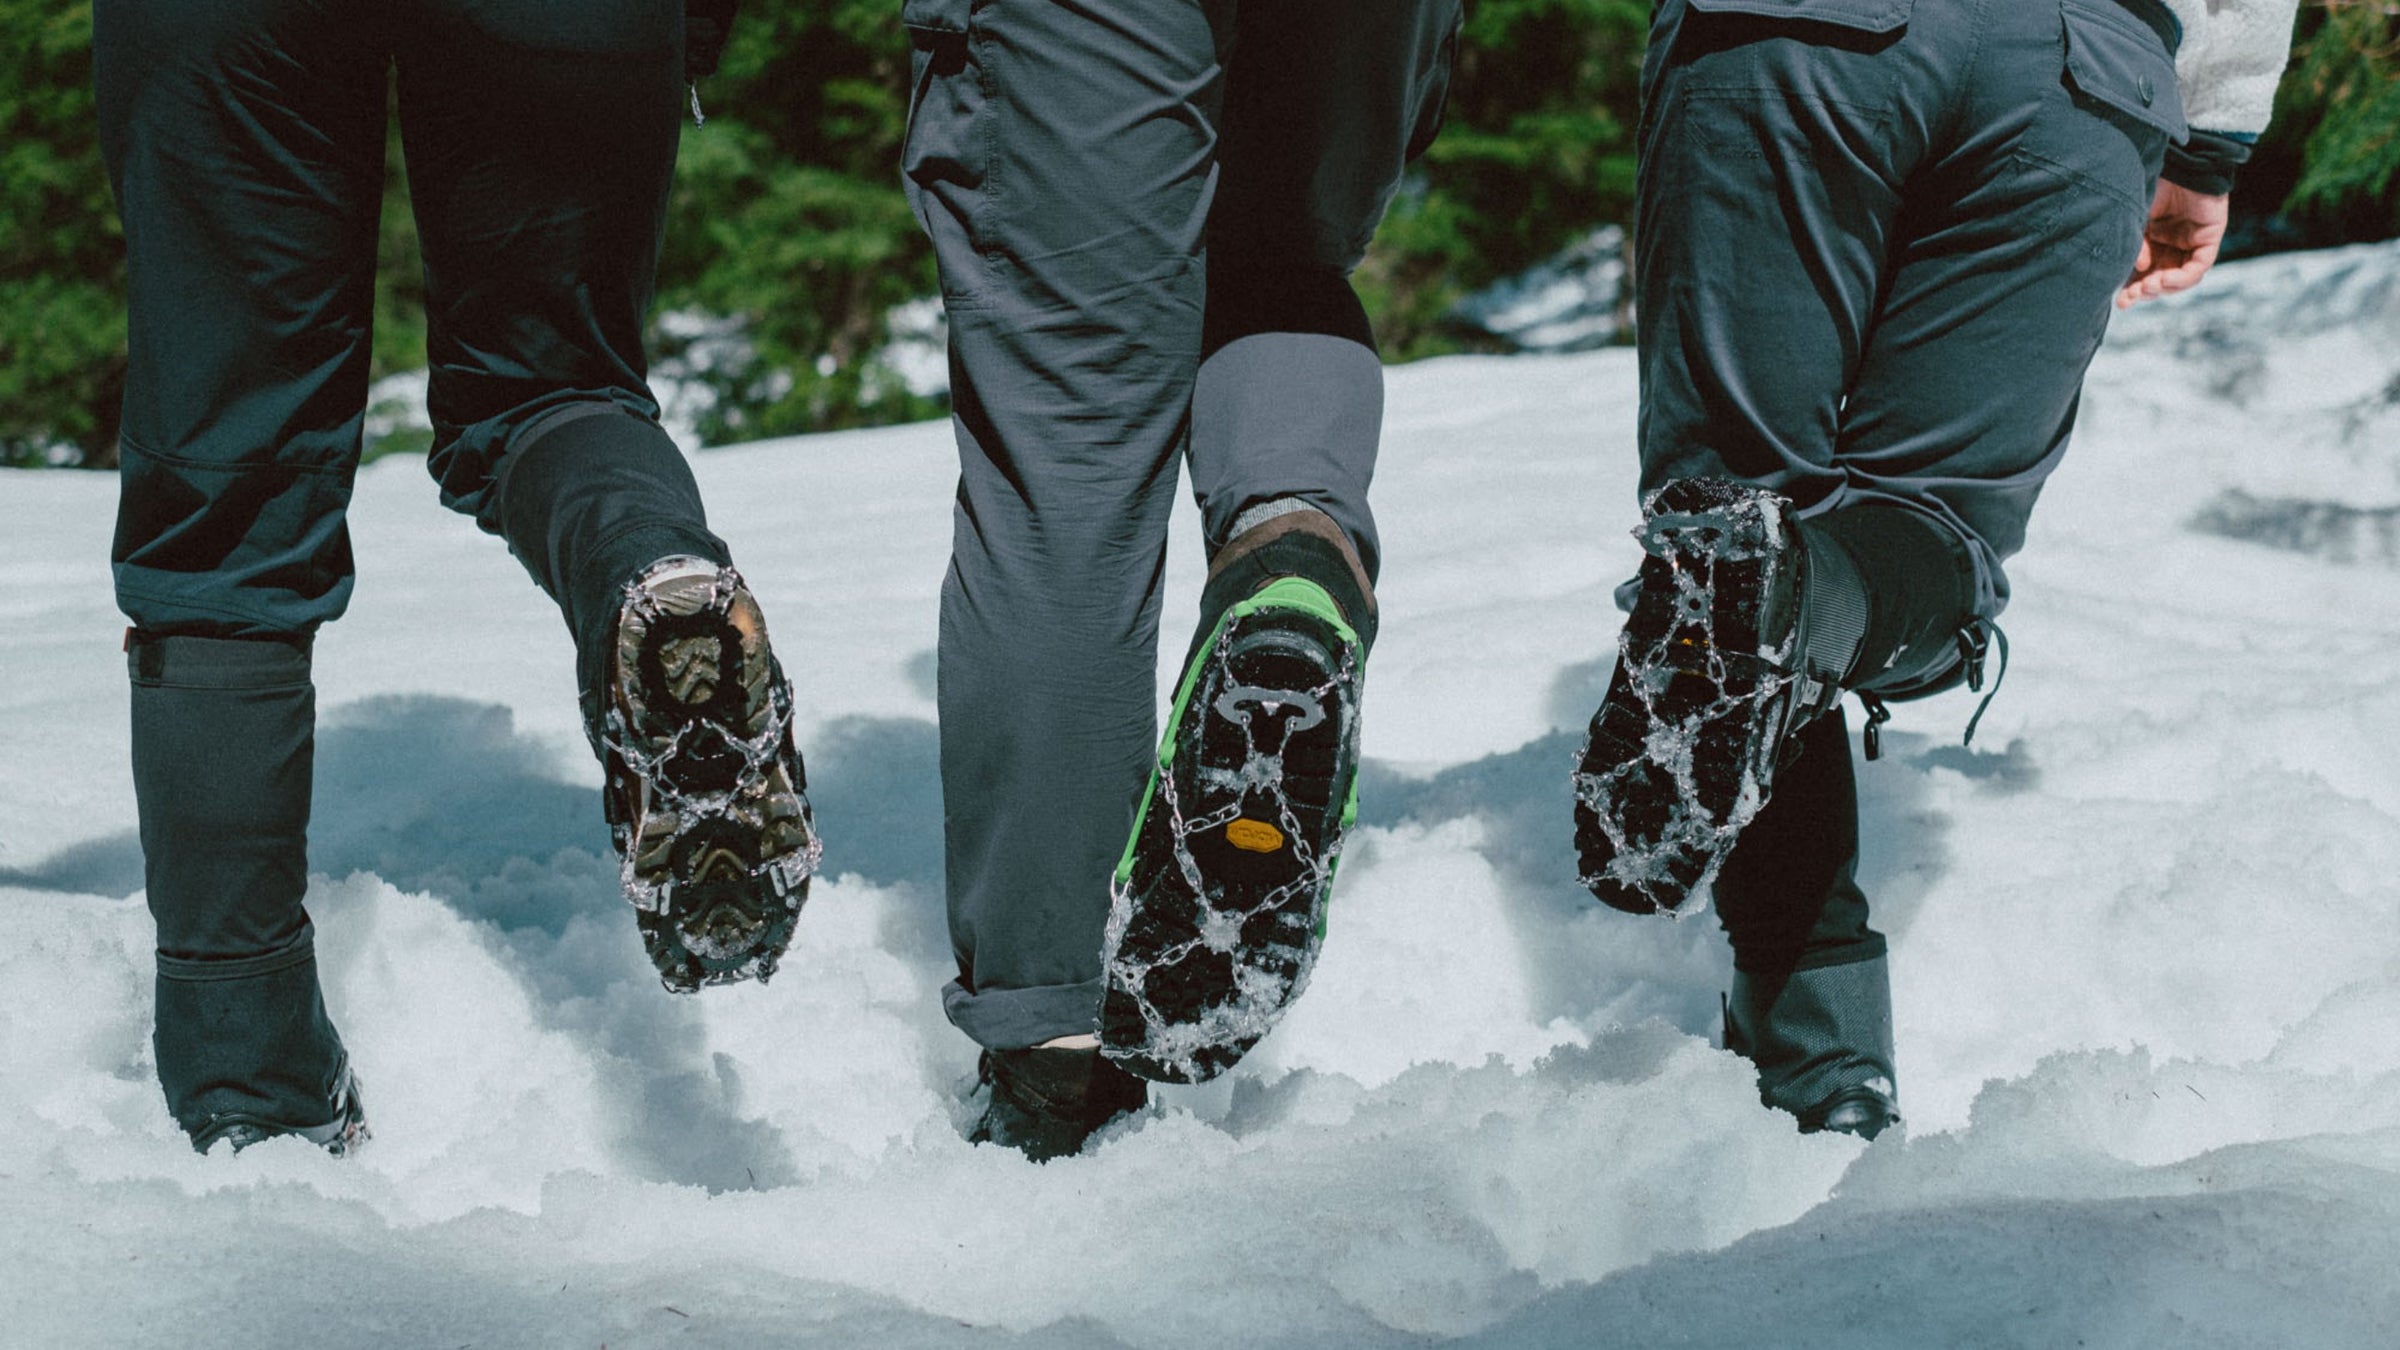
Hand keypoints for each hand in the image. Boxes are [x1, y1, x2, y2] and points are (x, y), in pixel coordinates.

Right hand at [2117, 181, 2228, 308]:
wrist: (2180, 163)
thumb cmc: (2156, 184)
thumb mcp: (2136, 220)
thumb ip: (2137, 246)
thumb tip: (2140, 269)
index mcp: (2153, 238)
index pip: (2145, 271)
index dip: (2133, 288)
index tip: (2120, 301)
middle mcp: (2173, 243)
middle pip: (2162, 277)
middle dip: (2147, 291)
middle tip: (2132, 297)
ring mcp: (2193, 242)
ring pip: (2182, 277)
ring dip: (2164, 287)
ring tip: (2149, 287)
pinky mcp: (2210, 238)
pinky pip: (2199, 266)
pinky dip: (2182, 278)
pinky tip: (2164, 279)